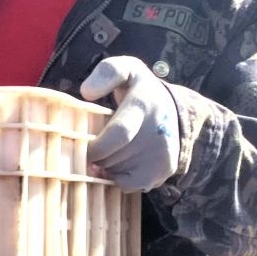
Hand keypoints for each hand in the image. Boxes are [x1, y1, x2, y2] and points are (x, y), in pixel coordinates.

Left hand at [79, 56, 179, 191]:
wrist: (174, 108)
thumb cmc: (139, 89)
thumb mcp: (125, 70)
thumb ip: (106, 74)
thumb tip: (86, 93)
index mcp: (144, 104)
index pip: (120, 133)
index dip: (97, 147)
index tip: (82, 147)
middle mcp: (158, 131)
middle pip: (115, 157)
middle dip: (96, 158)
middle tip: (88, 151)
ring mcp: (164, 153)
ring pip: (120, 173)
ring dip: (106, 168)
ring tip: (105, 154)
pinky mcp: (165, 170)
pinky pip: (131, 185)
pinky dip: (118, 179)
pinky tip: (116, 165)